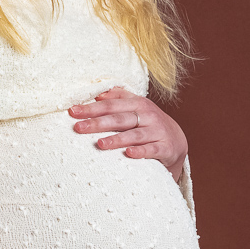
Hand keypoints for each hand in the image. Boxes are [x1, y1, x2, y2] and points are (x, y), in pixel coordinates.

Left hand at [69, 88, 187, 177]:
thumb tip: (98, 94)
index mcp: (137, 103)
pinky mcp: (165, 148)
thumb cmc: (148, 123)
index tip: (73, 112)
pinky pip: (151, 150)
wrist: (176, 141)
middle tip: (79, 128)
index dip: (91, 108)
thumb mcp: (136, 107)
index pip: (110, 105)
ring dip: (117, 139)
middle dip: (97, 123)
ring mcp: (157, 132)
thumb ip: (118, 99)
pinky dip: (141, 152)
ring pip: (134, 135)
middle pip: (119, 119)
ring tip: (100, 144)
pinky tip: (128, 154)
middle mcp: (147, 116)